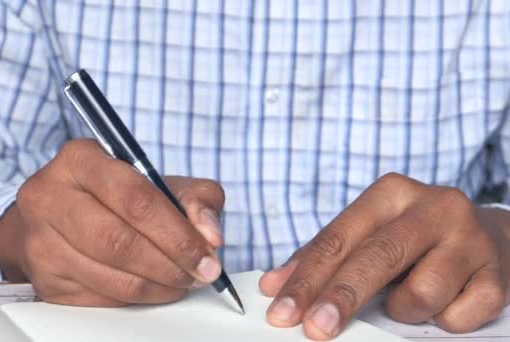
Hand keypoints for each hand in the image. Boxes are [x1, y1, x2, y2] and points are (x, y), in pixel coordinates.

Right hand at [0, 139, 224, 306]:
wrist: (61, 214)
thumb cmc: (116, 194)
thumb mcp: (160, 181)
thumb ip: (196, 198)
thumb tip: (210, 235)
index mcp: (80, 159)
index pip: (135, 198)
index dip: (177, 232)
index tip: (207, 254)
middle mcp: (48, 195)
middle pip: (118, 241)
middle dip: (169, 264)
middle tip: (198, 273)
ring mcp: (39, 240)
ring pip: (111, 276)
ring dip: (157, 286)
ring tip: (180, 280)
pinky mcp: (43, 279)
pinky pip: (99, 298)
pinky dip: (136, 298)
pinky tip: (152, 286)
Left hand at [259, 173, 509, 339]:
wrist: (492, 235)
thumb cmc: (415, 238)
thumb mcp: (370, 233)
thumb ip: (326, 256)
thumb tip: (274, 286)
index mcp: (391, 193)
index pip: (338, 238)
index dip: (306, 277)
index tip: (282, 308)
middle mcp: (433, 207)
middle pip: (376, 258)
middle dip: (340, 298)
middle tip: (315, 329)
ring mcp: (470, 240)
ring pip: (420, 294)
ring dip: (403, 309)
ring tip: (406, 299)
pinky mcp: (498, 275)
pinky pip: (457, 317)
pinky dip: (442, 320)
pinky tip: (445, 302)